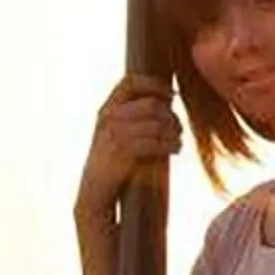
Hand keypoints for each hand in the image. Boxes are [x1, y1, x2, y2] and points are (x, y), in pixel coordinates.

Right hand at [76, 76, 180, 220]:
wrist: (94, 192)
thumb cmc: (111, 165)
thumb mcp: (114, 134)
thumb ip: (131, 117)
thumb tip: (165, 104)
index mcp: (106, 109)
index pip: (130, 82)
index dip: (154, 84)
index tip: (172, 94)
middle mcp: (108, 117)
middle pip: (151, 105)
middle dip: (171, 116)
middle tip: (179, 128)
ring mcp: (115, 134)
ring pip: (157, 124)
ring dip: (174, 132)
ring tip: (179, 141)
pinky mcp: (124, 152)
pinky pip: (156, 142)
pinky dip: (171, 144)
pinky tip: (176, 149)